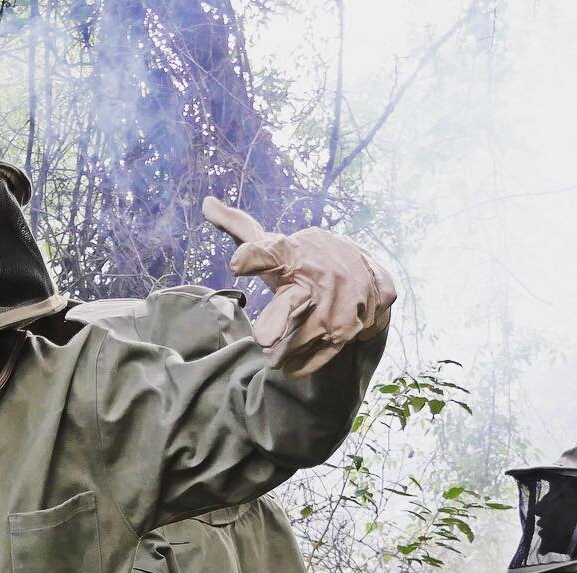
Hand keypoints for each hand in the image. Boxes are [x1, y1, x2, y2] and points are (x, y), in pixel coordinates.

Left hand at [202, 201, 395, 376]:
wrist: (369, 277)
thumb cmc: (307, 262)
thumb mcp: (278, 244)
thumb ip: (241, 229)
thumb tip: (207, 203)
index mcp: (291, 254)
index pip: (269, 251)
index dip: (254, 256)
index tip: (237, 263)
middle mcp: (315, 279)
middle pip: (292, 303)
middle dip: (278, 320)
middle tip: (264, 339)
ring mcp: (333, 308)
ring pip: (296, 343)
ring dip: (279, 354)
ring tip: (271, 355)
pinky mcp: (344, 332)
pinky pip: (311, 360)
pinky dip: (296, 365)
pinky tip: (288, 364)